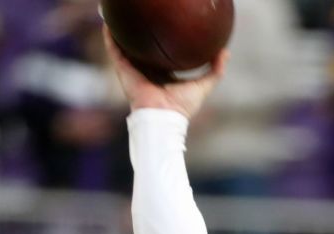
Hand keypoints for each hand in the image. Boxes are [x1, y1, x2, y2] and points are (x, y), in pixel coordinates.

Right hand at [102, 26, 227, 118]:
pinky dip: (110, 39)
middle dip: (141, 36)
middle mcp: (147, 72)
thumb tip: (226, 52)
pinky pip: (114, 52)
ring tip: (121, 17)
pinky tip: (108, 24)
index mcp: (164, 75)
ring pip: (126, 48)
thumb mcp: (204, 85)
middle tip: (143, 19)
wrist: (162, 116)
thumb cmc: (182, 106)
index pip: (161, 56)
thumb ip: (215, 70)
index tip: (166, 29)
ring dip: (122, 34)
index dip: (162, 44)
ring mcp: (134, 71)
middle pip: (142, 50)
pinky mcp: (123, 71)